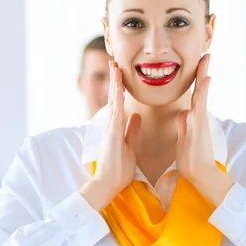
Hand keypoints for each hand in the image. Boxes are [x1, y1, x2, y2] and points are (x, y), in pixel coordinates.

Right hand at [81, 61, 140, 210]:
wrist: (110, 184)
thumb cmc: (119, 169)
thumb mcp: (131, 146)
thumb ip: (132, 130)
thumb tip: (136, 116)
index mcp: (117, 127)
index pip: (120, 103)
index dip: (121, 87)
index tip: (123, 73)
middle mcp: (112, 125)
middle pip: (114, 97)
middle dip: (115, 79)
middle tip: (115, 61)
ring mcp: (111, 127)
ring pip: (113, 100)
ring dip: (114, 82)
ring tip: (115, 65)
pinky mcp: (112, 132)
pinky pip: (115, 110)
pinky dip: (116, 97)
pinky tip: (118, 85)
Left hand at [176, 54, 232, 205]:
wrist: (199, 174)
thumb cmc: (190, 159)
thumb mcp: (183, 138)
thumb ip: (184, 125)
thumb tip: (183, 113)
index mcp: (192, 118)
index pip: (194, 95)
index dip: (195, 80)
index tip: (197, 65)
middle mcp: (197, 116)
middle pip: (200, 89)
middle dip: (202, 71)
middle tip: (205, 54)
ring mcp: (199, 119)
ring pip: (201, 92)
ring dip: (204, 74)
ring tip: (206, 58)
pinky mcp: (199, 124)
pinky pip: (201, 104)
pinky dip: (203, 90)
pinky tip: (206, 78)